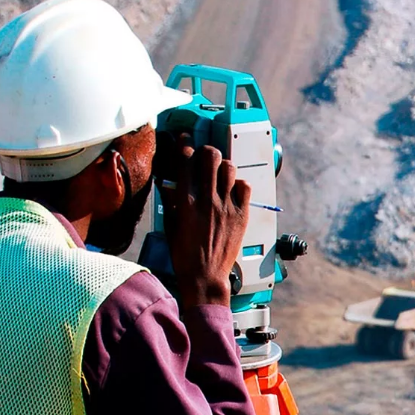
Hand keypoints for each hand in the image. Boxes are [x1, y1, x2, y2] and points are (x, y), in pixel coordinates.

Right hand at [156, 137, 250, 307]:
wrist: (205, 276)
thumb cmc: (185, 255)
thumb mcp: (170, 225)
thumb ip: (170, 201)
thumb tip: (169, 182)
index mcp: (186, 202)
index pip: (186, 161)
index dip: (185, 144)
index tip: (184, 139)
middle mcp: (208, 200)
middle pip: (211, 157)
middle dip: (206, 150)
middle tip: (204, 155)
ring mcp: (227, 206)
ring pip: (229, 168)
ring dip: (222, 165)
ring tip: (219, 172)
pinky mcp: (242, 215)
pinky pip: (245, 187)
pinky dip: (239, 184)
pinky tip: (232, 189)